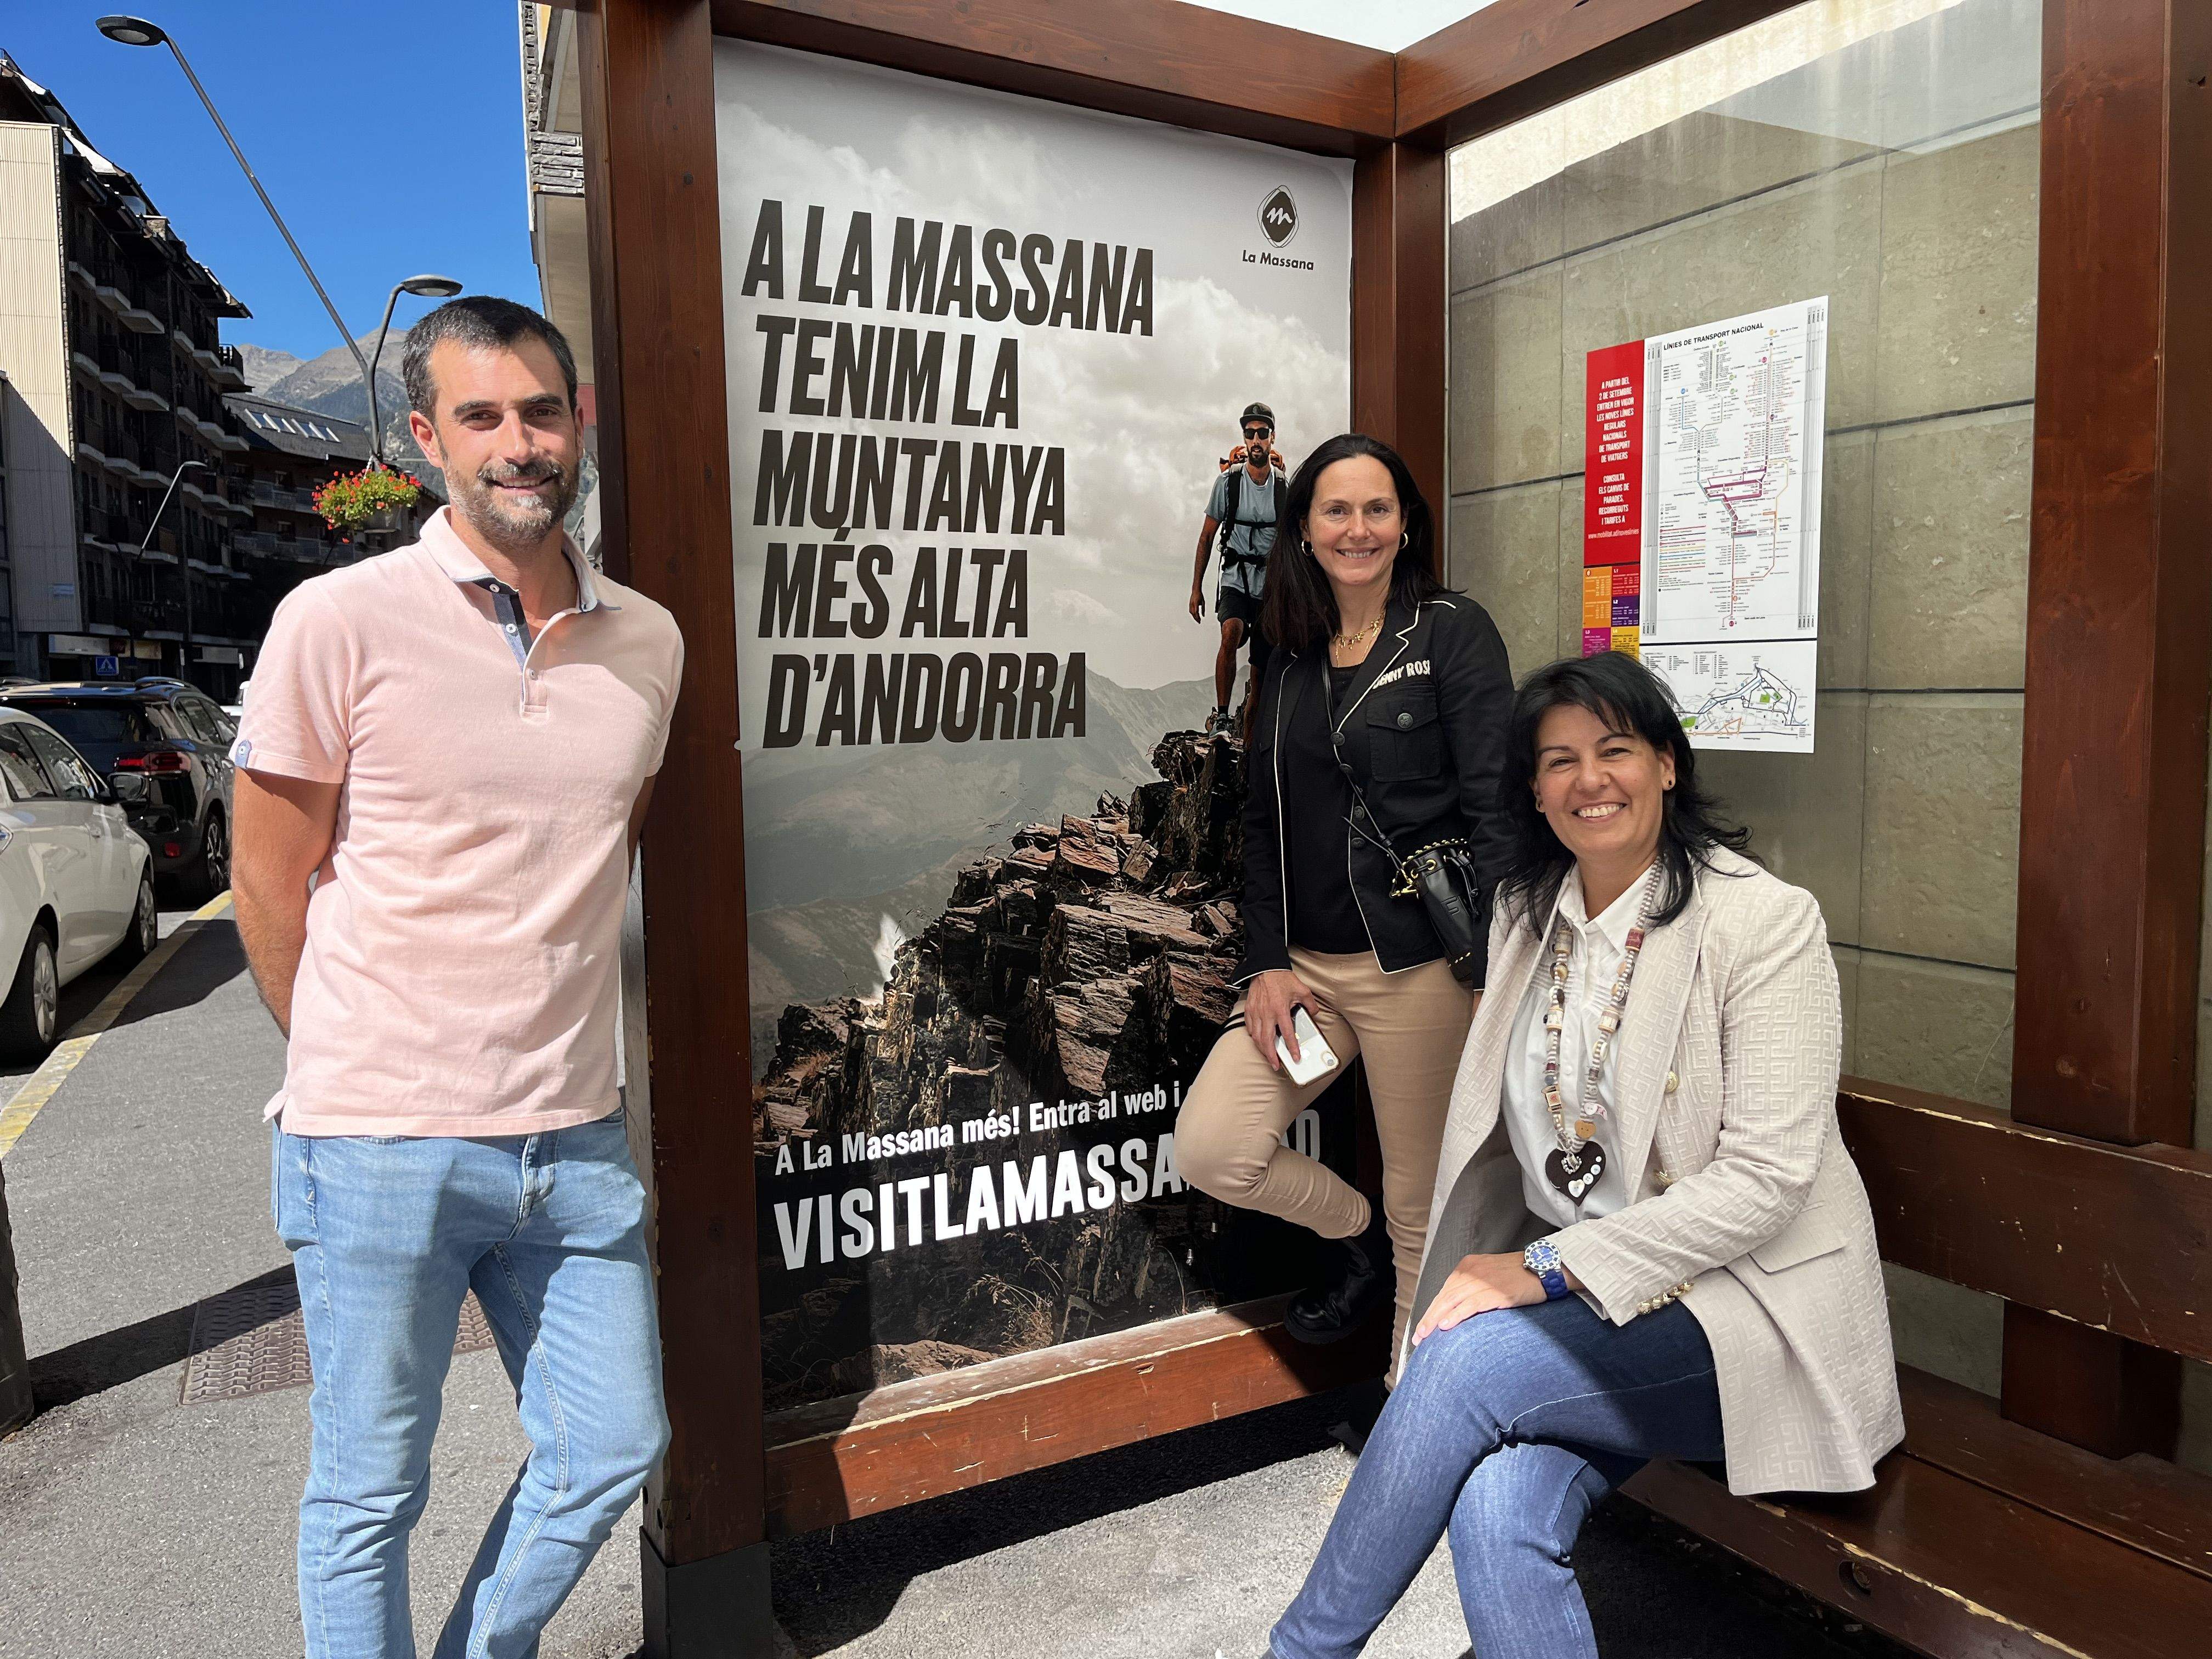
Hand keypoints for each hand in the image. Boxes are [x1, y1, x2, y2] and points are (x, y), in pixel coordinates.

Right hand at [1188, 587, 1204, 622]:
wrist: (1196, 590)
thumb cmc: (1200, 595)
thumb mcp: (1203, 602)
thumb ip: (1203, 609)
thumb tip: (1203, 615)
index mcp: (1196, 604)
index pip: (1196, 612)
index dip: (1198, 617)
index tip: (1200, 620)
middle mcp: (1192, 604)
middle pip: (1193, 614)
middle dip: (1196, 618)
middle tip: (1199, 622)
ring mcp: (1190, 604)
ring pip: (1191, 612)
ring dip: (1194, 616)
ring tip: (1197, 619)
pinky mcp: (1190, 604)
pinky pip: (1190, 610)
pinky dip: (1192, 614)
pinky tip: (1194, 615)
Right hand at [1243, 969, 1317, 1069]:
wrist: (1265, 967)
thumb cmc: (1282, 978)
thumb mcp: (1302, 990)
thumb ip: (1310, 1004)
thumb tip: (1315, 1013)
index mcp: (1280, 1010)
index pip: (1287, 1034)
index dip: (1292, 1048)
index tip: (1295, 1057)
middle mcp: (1267, 1013)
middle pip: (1267, 1041)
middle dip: (1271, 1056)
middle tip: (1276, 1065)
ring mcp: (1256, 1012)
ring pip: (1256, 1037)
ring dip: (1262, 1049)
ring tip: (1267, 1056)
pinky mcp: (1249, 1009)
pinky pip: (1249, 1027)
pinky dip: (1253, 1036)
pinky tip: (1258, 1039)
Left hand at [1410, 1253, 1547, 1345]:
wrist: (1545, 1267)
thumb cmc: (1519, 1274)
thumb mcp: (1491, 1275)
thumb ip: (1474, 1286)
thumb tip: (1458, 1309)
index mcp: (1468, 1267)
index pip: (1444, 1291)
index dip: (1431, 1310)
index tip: (1422, 1327)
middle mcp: (1472, 1272)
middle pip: (1444, 1297)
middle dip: (1429, 1318)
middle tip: (1417, 1337)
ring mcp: (1484, 1281)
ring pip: (1453, 1301)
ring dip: (1436, 1320)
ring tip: (1425, 1336)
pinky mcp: (1496, 1292)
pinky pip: (1471, 1305)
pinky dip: (1456, 1316)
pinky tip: (1446, 1326)